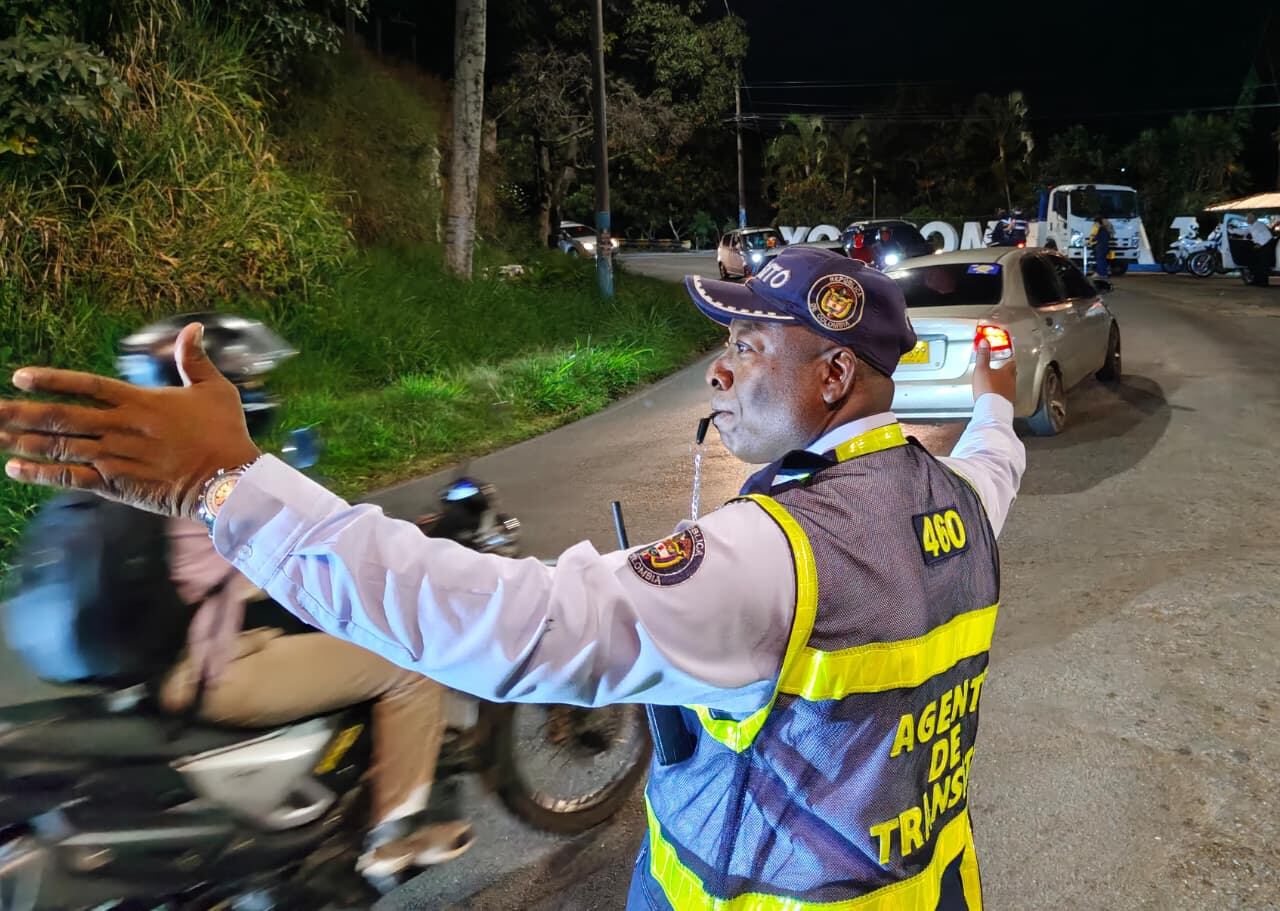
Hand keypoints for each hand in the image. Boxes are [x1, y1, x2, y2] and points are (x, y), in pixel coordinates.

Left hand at [1, 323, 260, 518]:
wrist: (228, 480)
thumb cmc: (225, 433)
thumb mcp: (215, 389)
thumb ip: (194, 359)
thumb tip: (193, 327)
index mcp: (139, 401)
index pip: (86, 386)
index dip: (52, 381)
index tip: (20, 377)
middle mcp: (119, 427)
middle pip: (59, 417)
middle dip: (19, 413)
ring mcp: (114, 457)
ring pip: (58, 446)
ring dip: (21, 440)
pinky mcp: (116, 484)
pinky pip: (70, 478)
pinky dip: (40, 473)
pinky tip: (15, 468)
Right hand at [972, 339, 1015, 404]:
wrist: (991, 409)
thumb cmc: (988, 389)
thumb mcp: (981, 369)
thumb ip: (983, 356)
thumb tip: (985, 343)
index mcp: (1007, 372)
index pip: (1011, 362)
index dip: (1008, 359)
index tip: (1005, 357)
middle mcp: (1011, 382)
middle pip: (1011, 374)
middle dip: (1006, 371)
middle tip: (1001, 370)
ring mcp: (1010, 393)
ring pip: (1009, 385)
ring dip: (1004, 383)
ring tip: (997, 383)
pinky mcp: (1006, 403)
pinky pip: (1005, 396)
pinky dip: (1001, 394)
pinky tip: (995, 396)